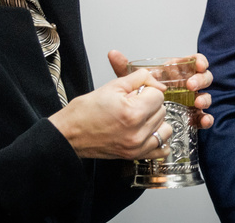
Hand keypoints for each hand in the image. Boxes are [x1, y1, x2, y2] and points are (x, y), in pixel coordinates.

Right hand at [50, 68, 171, 159]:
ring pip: (165, 128)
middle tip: (132, 103)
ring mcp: (137, 147)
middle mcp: (137, 133)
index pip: (158, 94)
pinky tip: (147, 132)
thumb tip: (157, 81)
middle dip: (149, 103)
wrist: (69, 134)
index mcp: (133, 113)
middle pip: (162, 110)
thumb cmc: (85, 112)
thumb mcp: (112, 86)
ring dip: (156, 120)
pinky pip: (162, 150)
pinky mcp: (135, 156)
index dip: (146, 89)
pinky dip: (158, 140)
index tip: (135, 92)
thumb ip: (139, 79)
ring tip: (139, 117)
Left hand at [108, 50, 214, 129]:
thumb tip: (113, 54)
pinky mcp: (192, 115)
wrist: (141, 115)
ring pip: (205, 96)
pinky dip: (206, 118)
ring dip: (204, 98)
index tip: (199, 64)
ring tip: (197, 103)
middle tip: (191, 85)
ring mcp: (191, 100)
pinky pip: (203, 116)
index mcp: (176, 72)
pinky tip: (203, 120)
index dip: (199, 61)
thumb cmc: (142, 93)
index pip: (193, 61)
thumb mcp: (132, 81)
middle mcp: (187, 85)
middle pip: (203, 77)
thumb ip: (124, 68)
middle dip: (200, 80)